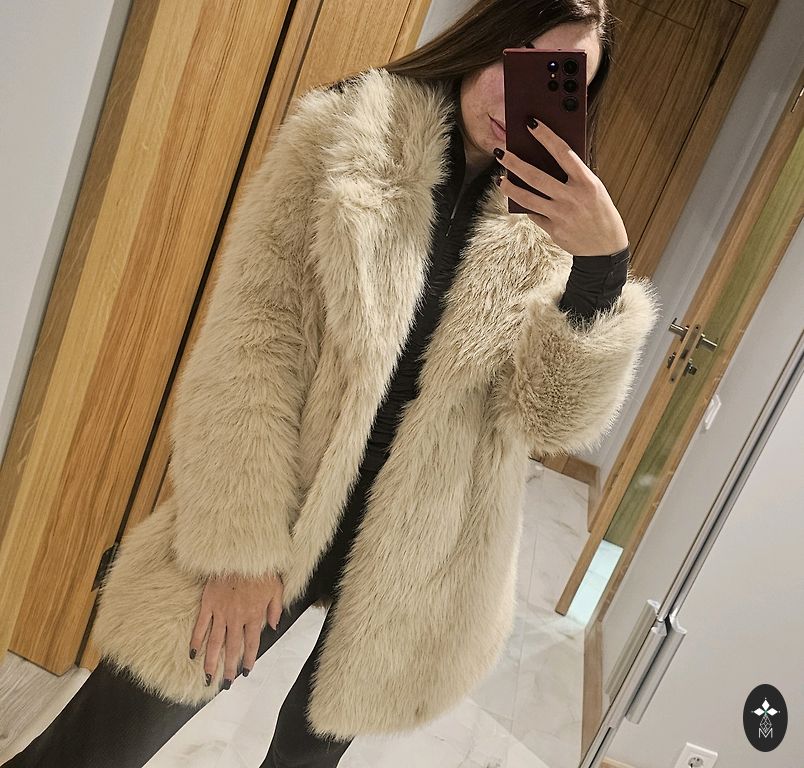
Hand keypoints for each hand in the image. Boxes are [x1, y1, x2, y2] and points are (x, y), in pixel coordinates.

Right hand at [189, 570, 283, 687]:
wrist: (242, 553)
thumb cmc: (261, 570)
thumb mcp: (276, 589)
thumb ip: (275, 610)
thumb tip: (274, 627)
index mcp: (254, 615)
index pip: (251, 644)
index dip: (249, 660)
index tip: (246, 673)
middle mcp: (237, 617)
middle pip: (232, 648)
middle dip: (229, 668)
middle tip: (225, 684)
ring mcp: (221, 612)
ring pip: (215, 642)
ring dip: (211, 661)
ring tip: (208, 677)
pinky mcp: (208, 604)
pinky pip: (201, 626)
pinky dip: (196, 640)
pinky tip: (192, 653)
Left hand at [494, 118, 627, 256]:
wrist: (605, 248)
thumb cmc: (599, 212)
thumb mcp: (594, 189)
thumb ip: (575, 176)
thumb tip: (547, 160)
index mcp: (587, 182)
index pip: (563, 153)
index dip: (546, 136)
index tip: (531, 124)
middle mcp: (573, 197)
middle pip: (537, 177)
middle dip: (515, 163)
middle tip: (500, 151)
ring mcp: (561, 215)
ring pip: (528, 198)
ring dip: (510, 188)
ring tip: (500, 179)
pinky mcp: (553, 230)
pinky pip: (534, 214)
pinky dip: (525, 206)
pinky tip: (516, 198)